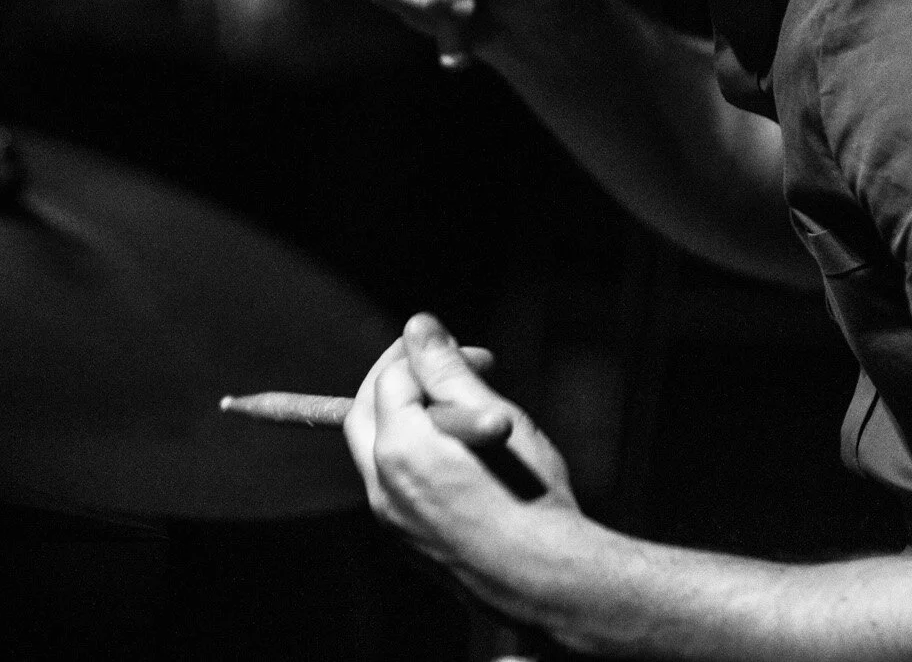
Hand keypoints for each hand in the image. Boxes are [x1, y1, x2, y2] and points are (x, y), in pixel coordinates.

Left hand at [344, 313, 580, 604]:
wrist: (545, 585)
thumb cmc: (530, 498)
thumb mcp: (495, 420)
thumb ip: (448, 370)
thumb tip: (417, 325)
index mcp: (399, 449)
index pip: (392, 377)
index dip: (431, 354)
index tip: (475, 353)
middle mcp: (382, 486)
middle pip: (366, 411)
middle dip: (401, 380)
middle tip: (446, 368)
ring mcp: (390, 519)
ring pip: (378, 449)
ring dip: (407, 417)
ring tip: (462, 411)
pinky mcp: (406, 541)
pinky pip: (394, 484)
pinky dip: (414, 455)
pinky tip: (460, 455)